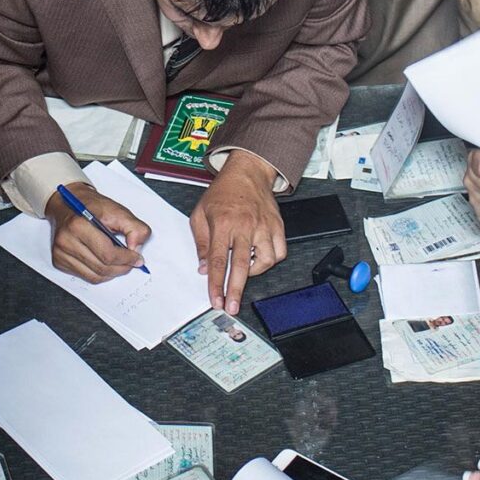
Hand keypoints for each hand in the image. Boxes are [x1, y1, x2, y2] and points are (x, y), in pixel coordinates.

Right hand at [46, 184, 148, 281]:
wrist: (68, 204)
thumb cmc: (91, 207)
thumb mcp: (117, 210)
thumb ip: (135, 227)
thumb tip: (137, 249)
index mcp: (78, 225)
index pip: (107, 254)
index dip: (127, 259)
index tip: (137, 258)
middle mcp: (66, 241)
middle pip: (101, 268)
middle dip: (122, 268)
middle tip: (132, 262)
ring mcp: (60, 253)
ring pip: (94, 276)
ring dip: (112, 273)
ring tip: (120, 263)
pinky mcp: (59, 261)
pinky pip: (86, 276)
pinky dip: (100, 274)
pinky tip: (105, 262)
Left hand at [191, 153, 285, 312]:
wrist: (247, 173)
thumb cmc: (222, 193)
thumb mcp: (200, 214)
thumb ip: (201, 243)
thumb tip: (203, 268)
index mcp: (222, 223)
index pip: (218, 260)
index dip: (216, 284)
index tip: (215, 300)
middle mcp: (244, 225)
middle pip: (241, 265)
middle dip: (235, 290)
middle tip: (232, 306)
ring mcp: (263, 226)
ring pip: (266, 260)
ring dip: (255, 272)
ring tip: (245, 273)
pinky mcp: (277, 226)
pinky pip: (280, 252)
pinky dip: (272, 260)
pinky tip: (260, 259)